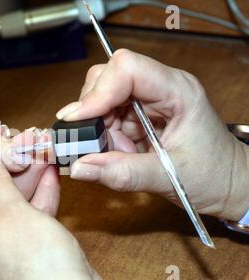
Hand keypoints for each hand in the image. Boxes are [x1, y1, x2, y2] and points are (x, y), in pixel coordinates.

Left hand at [0, 138, 110, 279]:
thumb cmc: (34, 264)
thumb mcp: (7, 211)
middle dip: (4, 158)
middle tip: (21, 135)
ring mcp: (2, 239)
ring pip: (10, 195)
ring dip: (27, 170)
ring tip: (41, 143)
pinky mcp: (27, 242)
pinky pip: (29, 209)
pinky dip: (40, 191)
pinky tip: (50, 169)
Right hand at [56, 49, 248, 221]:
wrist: (228, 184)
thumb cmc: (213, 175)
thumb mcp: (168, 177)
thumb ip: (122, 173)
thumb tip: (78, 168)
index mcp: (177, 91)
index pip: (127, 69)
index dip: (97, 92)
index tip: (77, 120)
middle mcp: (159, 88)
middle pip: (106, 79)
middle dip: (92, 112)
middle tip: (95, 144)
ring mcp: (147, 100)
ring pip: (100, 100)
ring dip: (98, 130)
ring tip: (120, 154)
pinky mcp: (138, 115)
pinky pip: (105, 118)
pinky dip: (104, 138)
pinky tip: (122, 154)